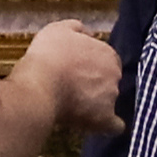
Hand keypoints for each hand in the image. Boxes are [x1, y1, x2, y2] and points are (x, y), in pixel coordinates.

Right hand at [19, 19, 124, 133]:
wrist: (40, 84)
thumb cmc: (48, 54)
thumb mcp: (59, 30)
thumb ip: (78, 30)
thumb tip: (88, 34)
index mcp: (108, 54)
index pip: (108, 61)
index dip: (93, 66)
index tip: (77, 71)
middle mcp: (115, 76)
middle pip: (110, 81)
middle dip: (97, 84)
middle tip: (73, 88)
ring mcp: (112, 98)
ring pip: (110, 102)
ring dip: (97, 104)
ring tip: (74, 106)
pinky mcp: (103, 120)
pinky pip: (113, 126)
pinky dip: (107, 125)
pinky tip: (98, 125)